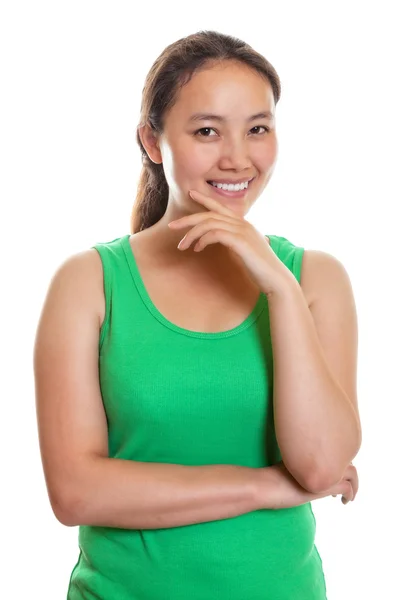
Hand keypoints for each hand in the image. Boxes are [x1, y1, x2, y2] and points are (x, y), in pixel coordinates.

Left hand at [167, 189, 293, 295]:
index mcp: (244, 225)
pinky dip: (203, 239)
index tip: (191, 193)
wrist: (276, 280)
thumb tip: (221, 240)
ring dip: (192, 234)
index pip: (221, 207)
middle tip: (171, 226)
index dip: (205, 199)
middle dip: (188, 219)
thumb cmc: (260, 269)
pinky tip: (197, 249)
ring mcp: (243, 231)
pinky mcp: (241, 241)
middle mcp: (243, 224)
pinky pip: (215, 234)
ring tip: (182, 246)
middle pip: (210, 214)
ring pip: (210, 223)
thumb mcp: (245, 251)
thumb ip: (234, 242)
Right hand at [257, 461, 358, 509]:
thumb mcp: (288, 471)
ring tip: (350, 496)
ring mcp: (323, 471)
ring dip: (354, 484)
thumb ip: (299, 470)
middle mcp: (319, 459)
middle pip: (346, 458)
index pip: (333, 451)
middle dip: (348, 472)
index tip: (335, 475)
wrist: (263, 485)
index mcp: (310, 454)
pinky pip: (347, 487)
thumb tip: (301, 479)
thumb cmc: (269, 480)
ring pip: (352, 472)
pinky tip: (345, 502)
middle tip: (346, 487)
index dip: (338, 462)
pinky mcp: (325, 485)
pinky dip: (350, 493)